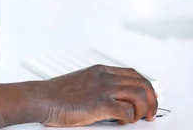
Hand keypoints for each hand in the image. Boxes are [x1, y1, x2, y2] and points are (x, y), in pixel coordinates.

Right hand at [39, 64, 157, 126]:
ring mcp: (103, 88)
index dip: (144, 87)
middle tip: (151, 114)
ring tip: (139, 119)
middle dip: (152, 100)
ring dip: (144, 110)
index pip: (132, 74)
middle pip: (141, 83)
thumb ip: (97, 86)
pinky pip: (127, 111)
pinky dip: (130, 119)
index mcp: (100, 70)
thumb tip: (113, 100)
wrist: (41, 98)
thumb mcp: (80, 83)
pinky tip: (122, 122)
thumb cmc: (56, 95)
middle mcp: (104, 76)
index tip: (148, 99)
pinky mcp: (100, 103)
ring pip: (140, 95)